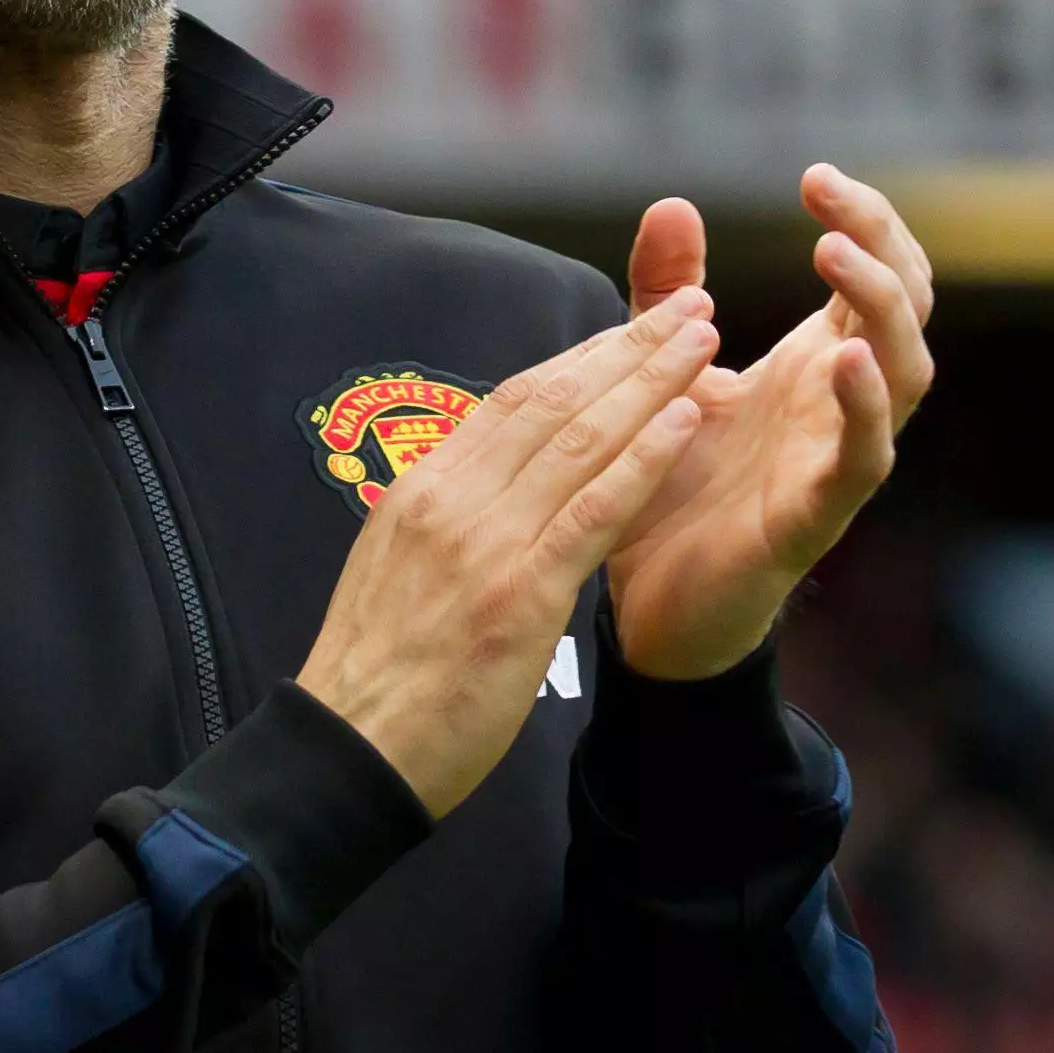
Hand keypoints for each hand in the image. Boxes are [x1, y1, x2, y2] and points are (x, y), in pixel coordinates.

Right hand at [297, 292, 717, 815]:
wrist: (349, 749)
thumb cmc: (379, 677)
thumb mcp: (396, 568)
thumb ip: (444, 518)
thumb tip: (484, 484)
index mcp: (424, 488)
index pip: (514, 400)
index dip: (582, 356)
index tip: (631, 326)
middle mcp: (453, 496)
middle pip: (554, 398)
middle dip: (628, 345)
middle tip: (690, 303)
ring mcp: (486, 540)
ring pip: (581, 437)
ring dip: (651, 381)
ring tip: (704, 338)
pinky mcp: (521, 592)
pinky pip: (593, 509)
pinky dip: (643, 457)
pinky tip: (686, 420)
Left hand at [602, 167, 934, 680]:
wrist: (642, 603)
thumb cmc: (669, 485)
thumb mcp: (663, 371)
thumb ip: (667, 292)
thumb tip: (675, 202)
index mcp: (815, 363)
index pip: (879, 273)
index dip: (865, 219)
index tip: (814, 177)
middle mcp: (840, 404)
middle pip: (908, 308)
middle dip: (882, 243)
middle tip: (827, 201)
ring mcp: (836, 458)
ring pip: (906, 376)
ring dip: (880, 310)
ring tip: (833, 255)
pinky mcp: (814, 516)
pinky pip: (863, 460)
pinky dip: (864, 408)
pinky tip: (843, 360)